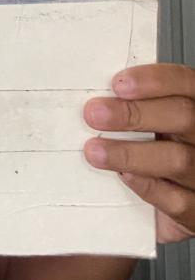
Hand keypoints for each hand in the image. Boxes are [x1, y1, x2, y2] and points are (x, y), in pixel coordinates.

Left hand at [84, 64, 194, 243]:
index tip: (118, 84)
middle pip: (183, 116)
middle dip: (134, 114)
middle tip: (94, 114)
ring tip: (95, 150)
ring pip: (177, 159)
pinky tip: (123, 176)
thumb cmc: (163, 149)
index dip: (153, 80)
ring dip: (129, 153)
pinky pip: (175, 199)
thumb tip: (97, 94)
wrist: (182, 197)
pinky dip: (146, 186)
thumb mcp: (156, 121)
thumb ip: (137, 105)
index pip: (185, 83)